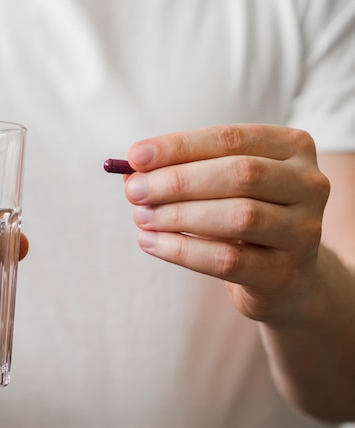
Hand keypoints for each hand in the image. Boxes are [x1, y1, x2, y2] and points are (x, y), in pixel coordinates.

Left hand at [124, 124, 329, 322]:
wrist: (286, 275)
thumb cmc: (243, 215)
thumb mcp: (220, 185)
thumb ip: (183, 170)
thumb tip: (132, 171)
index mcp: (293, 148)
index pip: (230, 139)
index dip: (179, 146)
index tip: (135, 156)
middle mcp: (309, 185)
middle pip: (239, 174)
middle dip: (178, 182)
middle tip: (134, 191)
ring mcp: (304, 232)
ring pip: (238, 217)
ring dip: (178, 216)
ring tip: (140, 217)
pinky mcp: (285, 274)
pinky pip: (227, 260)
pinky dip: (182, 250)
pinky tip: (151, 243)